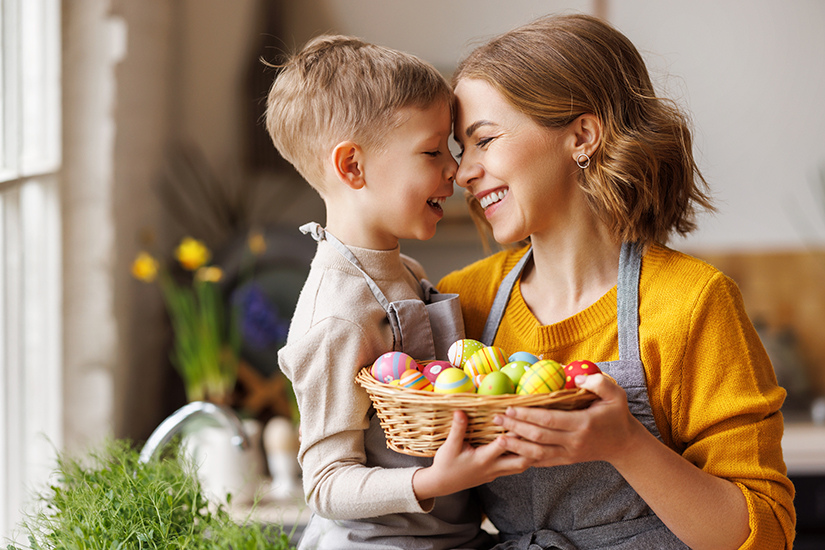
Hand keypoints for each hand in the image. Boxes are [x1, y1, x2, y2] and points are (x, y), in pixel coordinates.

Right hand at [412, 410, 533, 501]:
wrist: (442, 484)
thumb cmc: (446, 464)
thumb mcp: (449, 446)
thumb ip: (458, 429)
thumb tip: (460, 411)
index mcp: (483, 459)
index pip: (503, 446)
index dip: (512, 433)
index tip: (520, 420)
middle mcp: (493, 468)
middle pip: (521, 461)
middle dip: (531, 448)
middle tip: (539, 432)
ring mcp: (496, 473)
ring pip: (521, 466)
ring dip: (530, 454)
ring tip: (538, 439)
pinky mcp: (495, 474)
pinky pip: (515, 468)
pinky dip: (523, 458)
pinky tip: (527, 448)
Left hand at [493, 373, 644, 467]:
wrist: (624, 444)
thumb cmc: (617, 415)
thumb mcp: (615, 394)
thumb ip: (598, 383)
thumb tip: (577, 378)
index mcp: (583, 424)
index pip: (549, 420)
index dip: (528, 415)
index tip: (510, 407)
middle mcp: (574, 442)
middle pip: (538, 437)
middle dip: (515, 427)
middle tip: (496, 418)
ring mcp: (569, 454)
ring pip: (537, 453)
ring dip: (516, 446)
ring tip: (498, 437)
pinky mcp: (566, 460)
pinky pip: (543, 462)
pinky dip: (526, 458)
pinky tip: (511, 452)